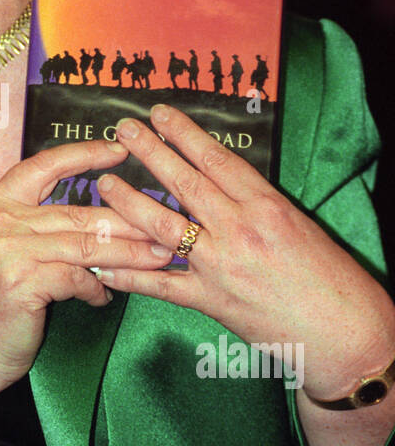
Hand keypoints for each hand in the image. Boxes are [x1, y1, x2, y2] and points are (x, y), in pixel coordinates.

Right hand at [0, 138, 175, 393]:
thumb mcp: (10, 248)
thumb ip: (41, 224)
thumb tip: (106, 213)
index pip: (44, 165)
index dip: (83, 154)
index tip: (120, 150)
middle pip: (76, 212)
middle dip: (127, 221)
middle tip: (166, 224)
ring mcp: (6, 249)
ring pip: (84, 245)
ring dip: (127, 254)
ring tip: (157, 257)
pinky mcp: (20, 280)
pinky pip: (75, 278)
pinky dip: (95, 288)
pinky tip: (103, 296)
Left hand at [93, 103, 394, 397]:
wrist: (344, 332)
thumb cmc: (330, 278)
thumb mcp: (299, 225)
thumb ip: (257, 204)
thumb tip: (221, 183)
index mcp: (267, 205)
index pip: (217, 160)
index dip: (184, 134)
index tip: (161, 113)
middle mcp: (240, 230)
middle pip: (185, 183)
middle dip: (150, 152)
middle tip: (123, 129)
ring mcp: (221, 266)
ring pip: (164, 227)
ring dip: (129, 203)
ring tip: (104, 183)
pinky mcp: (210, 302)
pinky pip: (160, 285)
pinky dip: (128, 275)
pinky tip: (102, 264)